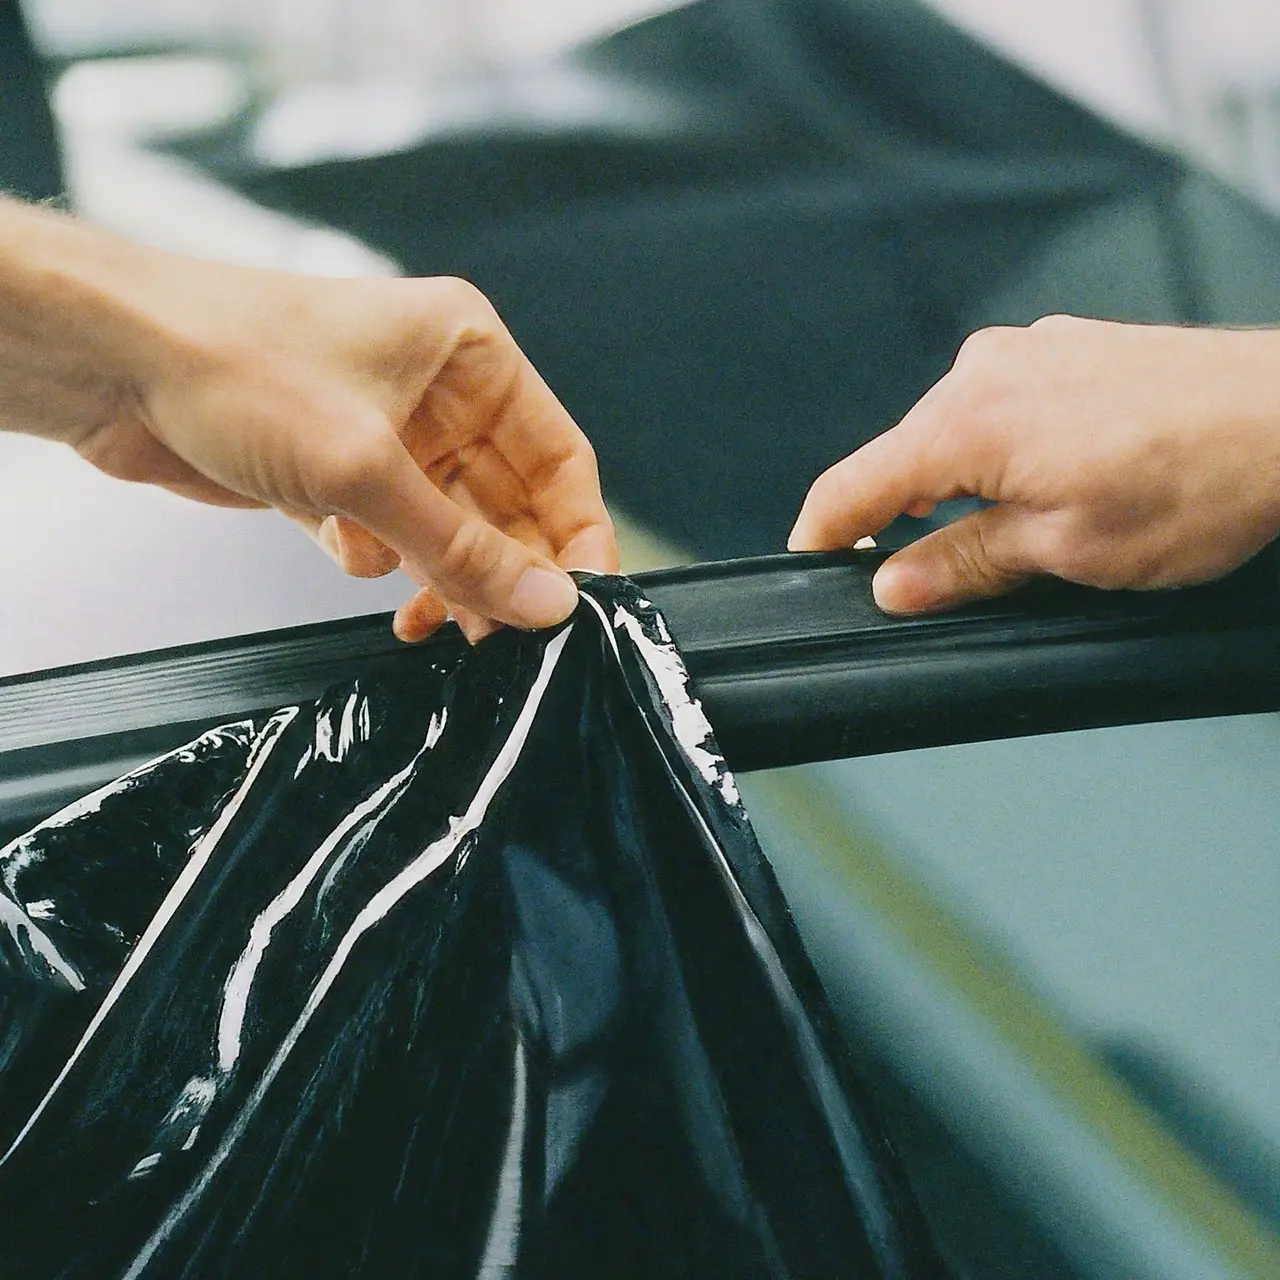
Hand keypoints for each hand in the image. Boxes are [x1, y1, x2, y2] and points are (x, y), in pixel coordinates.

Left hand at [0, 203, 615, 641]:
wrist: (108, 363)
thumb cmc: (230, 361)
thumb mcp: (366, 467)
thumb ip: (464, 547)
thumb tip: (546, 604)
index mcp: (468, 355)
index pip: (558, 457)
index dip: (578, 535)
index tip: (583, 603)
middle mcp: (437, 393)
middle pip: (508, 503)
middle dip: (507, 568)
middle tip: (512, 632)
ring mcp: (388, 436)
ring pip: (450, 528)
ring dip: (446, 577)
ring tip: (438, 622)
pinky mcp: (340, 475)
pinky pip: (393, 537)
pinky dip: (381, 560)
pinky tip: (352, 556)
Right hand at [789, 316, 1279, 611]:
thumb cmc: (1200, 481)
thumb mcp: (1067, 549)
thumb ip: (964, 564)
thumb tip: (895, 585)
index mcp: (967, 422)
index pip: (853, 484)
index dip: (823, 534)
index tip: (811, 566)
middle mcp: (984, 372)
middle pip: (902, 460)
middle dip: (900, 521)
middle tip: (928, 583)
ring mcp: (1028, 353)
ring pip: (953, 436)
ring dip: (957, 489)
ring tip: (1013, 538)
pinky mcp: (1065, 350)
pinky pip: (1000, 409)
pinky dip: (998, 456)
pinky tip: (1048, 486)